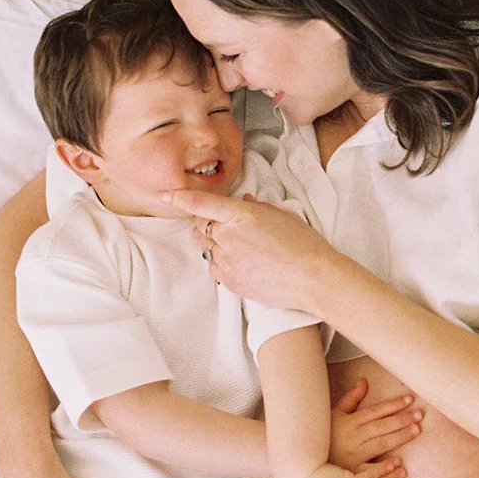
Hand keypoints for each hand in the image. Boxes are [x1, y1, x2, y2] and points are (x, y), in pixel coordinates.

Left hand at [166, 189, 366, 314]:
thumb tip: (244, 202)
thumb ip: (257, 207)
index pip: (200, 204)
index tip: (165, 195)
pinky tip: (244, 262)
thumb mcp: (282, 215)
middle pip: (200, 227)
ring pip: (207, 249)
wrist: (313, 278)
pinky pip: (215, 268)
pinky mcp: (230, 282)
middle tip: (226, 223)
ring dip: (216, 243)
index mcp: (240, 215)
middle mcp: (228, 238)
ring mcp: (227, 262)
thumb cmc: (304, 244)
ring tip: (242, 245)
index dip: (179, 197)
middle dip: (206, 222)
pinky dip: (223, 262)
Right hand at [330, 378, 422, 470]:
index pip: (375, 411)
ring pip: (381, 443)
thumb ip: (351, 398)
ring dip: (400, 436)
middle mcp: (353, 437)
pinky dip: (384, 466)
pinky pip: (371, 468)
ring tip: (416, 429)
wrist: (310, 461)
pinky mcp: (354, 471)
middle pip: (381, 426)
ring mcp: (354, 454)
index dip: (393, 405)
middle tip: (419, 414)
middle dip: (402, 419)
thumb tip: (364, 382)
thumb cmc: (326, 435)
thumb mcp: (335, 413)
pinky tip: (398, 463)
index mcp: (350, 421)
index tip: (410, 400)